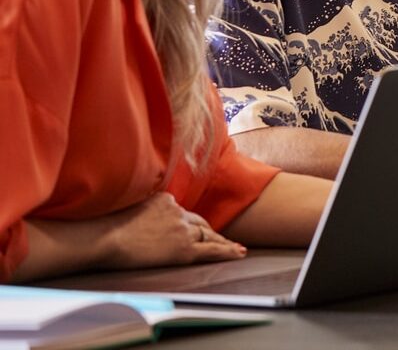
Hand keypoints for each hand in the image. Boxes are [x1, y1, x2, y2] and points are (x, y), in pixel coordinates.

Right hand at [96, 193, 246, 270]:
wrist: (103, 237)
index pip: (185, 213)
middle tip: (222, 238)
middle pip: (200, 223)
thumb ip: (144, 210)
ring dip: (221, 242)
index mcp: (165, 200)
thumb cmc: (104, 227)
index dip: (193, 223)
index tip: (199, 227)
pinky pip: (211, 249)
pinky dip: (226, 251)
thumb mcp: (129, 208)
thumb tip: (141, 217)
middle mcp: (178, 211)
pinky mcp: (184, 248)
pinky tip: (238, 253)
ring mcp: (182, 230)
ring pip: (208, 235)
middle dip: (211, 231)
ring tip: (235, 249)